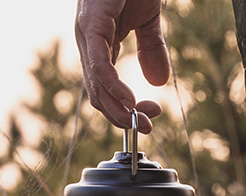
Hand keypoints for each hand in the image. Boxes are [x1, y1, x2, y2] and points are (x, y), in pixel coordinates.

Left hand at [74, 0, 170, 131]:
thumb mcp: (148, 19)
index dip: (125, 110)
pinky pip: (100, 67)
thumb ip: (152, 49)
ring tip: (139, 120)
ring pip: (96, 87)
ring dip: (119, 109)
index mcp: (99, 46)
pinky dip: (114, 88)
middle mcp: (89, 44)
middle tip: (147, 126)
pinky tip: (130, 102)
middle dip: (123, 117)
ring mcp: (87, 35)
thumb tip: (158, 82)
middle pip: (98, 96)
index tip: (149, 117)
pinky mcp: (92, 24)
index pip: (106, 91)